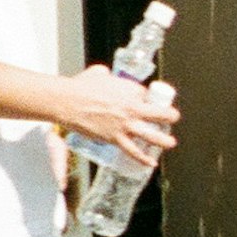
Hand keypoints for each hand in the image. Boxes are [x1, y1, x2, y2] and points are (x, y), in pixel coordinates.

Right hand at [56, 67, 176, 166]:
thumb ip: (108, 76)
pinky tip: (150, 163)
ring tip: (170, 143)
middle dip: (170, 117)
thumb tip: (107, 76)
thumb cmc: (79, 86)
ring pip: (153, 136)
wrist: (66, 101)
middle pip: (163, 115)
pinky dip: (143, 159)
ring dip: (165, 141)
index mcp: (132, 90)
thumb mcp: (99, 73)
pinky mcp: (115, 138)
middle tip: (171, 119)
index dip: (147, 100)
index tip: (144, 103)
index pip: (149, 96)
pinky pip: (133, 151)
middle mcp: (133, 108)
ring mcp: (125, 125)